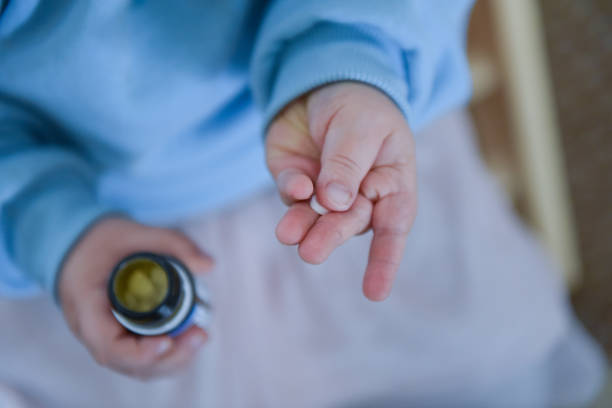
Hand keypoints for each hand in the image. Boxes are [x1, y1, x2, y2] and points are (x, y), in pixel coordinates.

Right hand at [58, 217, 213, 378]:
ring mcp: (106, 338)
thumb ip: (172, 242)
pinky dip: (167, 356)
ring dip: (172, 359)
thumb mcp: (133, 231)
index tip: (167, 341)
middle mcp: (91, 331)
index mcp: (86, 306)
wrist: (78, 247)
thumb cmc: (101, 241)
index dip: (138, 353)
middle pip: (128, 363)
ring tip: (199, 336)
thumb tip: (208, 264)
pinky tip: (190, 339)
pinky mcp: (120, 339)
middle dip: (168, 357)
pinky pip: (142, 359)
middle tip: (200, 334)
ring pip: (137, 367)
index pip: (107, 345)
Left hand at [266, 82, 416, 300]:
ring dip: (302, 226)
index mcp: (389, 183)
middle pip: (347, 223)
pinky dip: (290, 191)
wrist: (322, 79)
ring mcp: (323, 189)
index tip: (374, 293)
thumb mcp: (363, 126)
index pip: (392, 226)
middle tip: (311, 251)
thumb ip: (350, 163)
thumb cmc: (359, 104)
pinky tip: (296, 182)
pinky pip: (290, 193)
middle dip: (329, 236)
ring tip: (289, 234)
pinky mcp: (294, 179)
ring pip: (314, 217)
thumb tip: (336, 203)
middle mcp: (357, 194)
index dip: (385, 260)